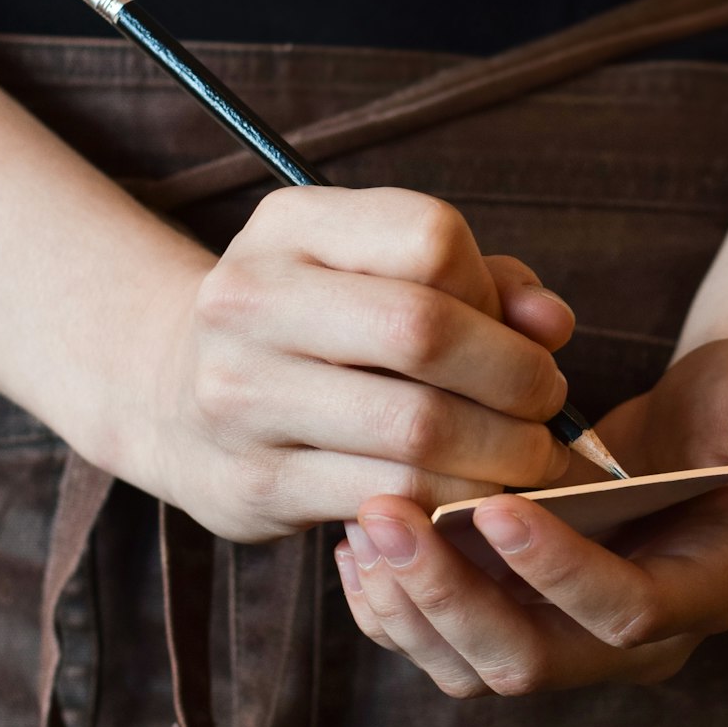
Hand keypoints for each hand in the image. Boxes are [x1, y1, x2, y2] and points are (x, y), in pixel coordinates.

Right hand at [117, 186, 576, 541]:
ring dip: (502, 452)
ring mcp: (241, 395)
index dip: (495, 291)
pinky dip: (457, 500)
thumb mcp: (383, 274)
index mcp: (291, 226)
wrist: (175, 400)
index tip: (516, 332)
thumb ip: (484, 285)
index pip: (430, 238)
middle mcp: (251, 298)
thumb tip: (552, 324)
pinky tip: (475, 495)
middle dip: (517, 378)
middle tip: (546, 406)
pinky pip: (392, 497)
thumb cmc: (320, 331)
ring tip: (527, 457)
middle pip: (425, 331)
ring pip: (417, 428)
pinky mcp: (254, 484)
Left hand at [332, 339, 727, 695]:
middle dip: (451, 596)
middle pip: (532, 660)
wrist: (710, 426)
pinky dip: (395, 608)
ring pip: (476, 667)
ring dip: (411, 607)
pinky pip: (447, 645)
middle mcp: (636, 642)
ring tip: (364, 527)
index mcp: (704, 595)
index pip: (626, 612)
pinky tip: (354, 543)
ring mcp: (573, 640)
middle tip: (386, 515)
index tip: (494, 506)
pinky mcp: (523, 620)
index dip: (561, 571)